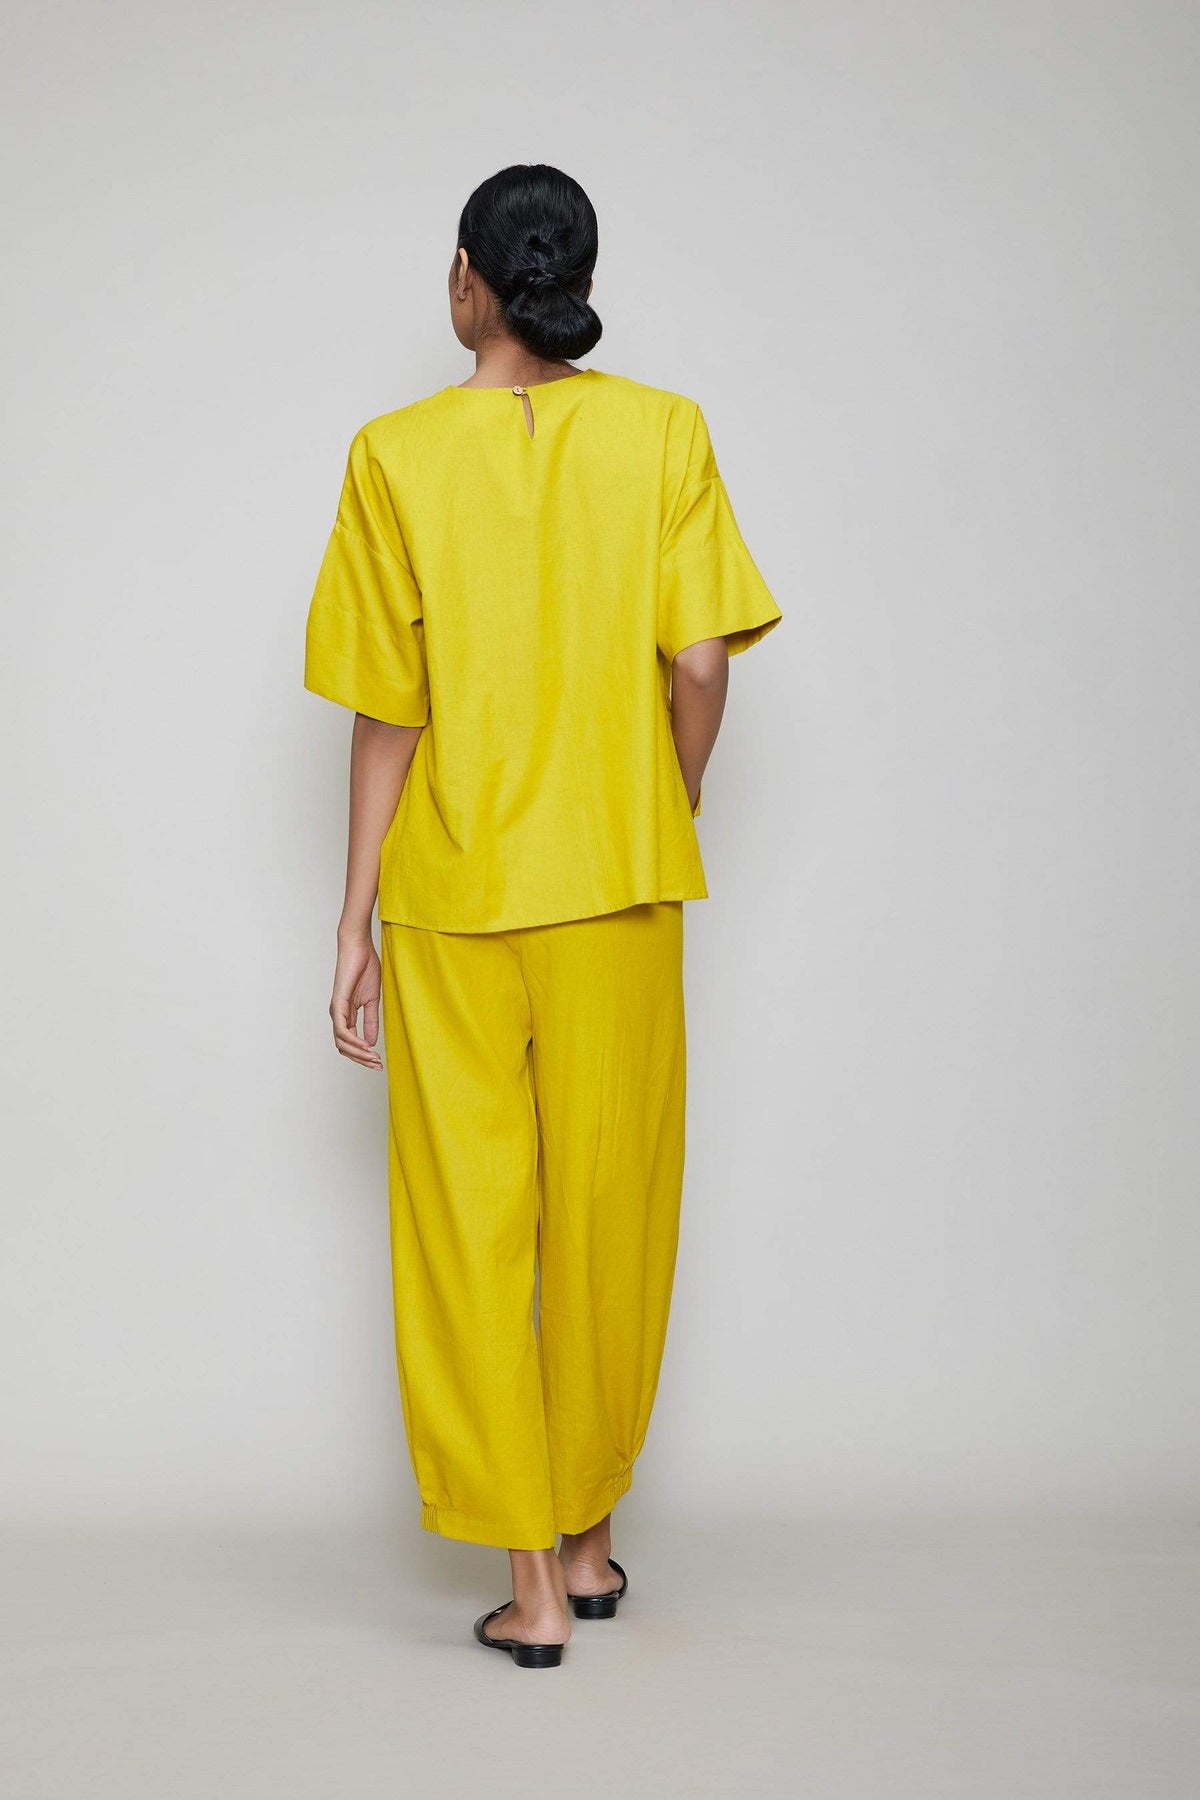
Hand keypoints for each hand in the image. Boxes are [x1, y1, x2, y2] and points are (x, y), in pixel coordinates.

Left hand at [329, 932, 383, 1070]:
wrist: (359, 948)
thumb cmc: (365, 968)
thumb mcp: (373, 1000)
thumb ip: (371, 1021)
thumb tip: (372, 1042)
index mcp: (346, 1015)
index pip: (350, 1043)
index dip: (363, 1056)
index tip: (379, 1062)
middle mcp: (338, 1016)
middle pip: (344, 1048)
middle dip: (361, 1060)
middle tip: (378, 1065)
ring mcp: (336, 1011)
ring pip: (341, 1043)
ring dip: (358, 1054)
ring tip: (374, 1058)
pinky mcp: (338, 1004)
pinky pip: (342, 1030)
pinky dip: (354, 1041)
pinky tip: (367, 1045)